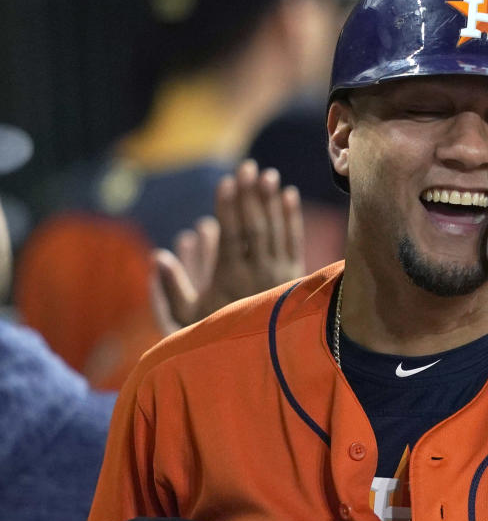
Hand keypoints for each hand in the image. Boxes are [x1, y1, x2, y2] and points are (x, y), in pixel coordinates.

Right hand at [151, 159, 304, 332]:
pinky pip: (294, 240)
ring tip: (267, 174)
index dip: (229, 209)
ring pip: (276, 231)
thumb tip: (158, 256)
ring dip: (271, 201)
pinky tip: (289, 194)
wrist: (263, 353)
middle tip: (247, 167)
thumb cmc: (219, 333)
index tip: (226, 182)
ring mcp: (281, 273)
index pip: (232, 237)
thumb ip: (172, 287)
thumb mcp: (189, 317)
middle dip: (250, 196)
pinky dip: (292, 217)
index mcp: (232, 280)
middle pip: (256, 228)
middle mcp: (259, 274)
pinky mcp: (296, 274)